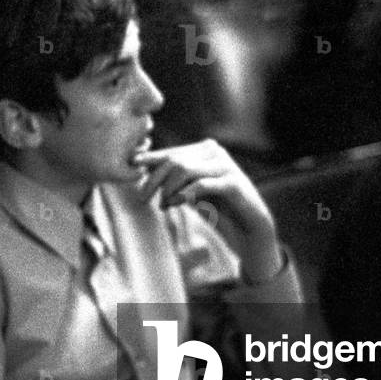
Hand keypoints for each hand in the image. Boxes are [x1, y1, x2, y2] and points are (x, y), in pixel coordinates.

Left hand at [133, 139, 281, 280]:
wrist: (249, 230)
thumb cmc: (218, 209)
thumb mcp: (190, 192)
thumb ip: (173, 180)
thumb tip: (142, 168)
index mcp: (204, 150)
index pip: (171, 152)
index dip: (150, 160)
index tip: (132, 166)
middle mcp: (215, 152)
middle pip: (174, 160)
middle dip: (154, 179)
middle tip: (143, 198)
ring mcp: (226, 165)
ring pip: (184, 169)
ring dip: (168, 189)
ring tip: (164, 205)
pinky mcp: (233, 182)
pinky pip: (200, 184)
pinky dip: (184, 194)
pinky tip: (175, 204)